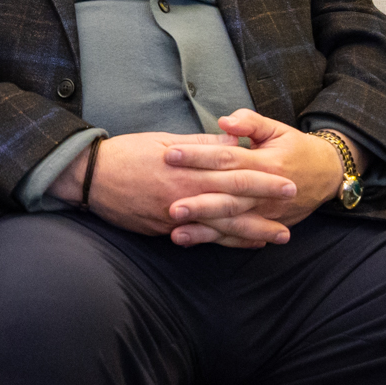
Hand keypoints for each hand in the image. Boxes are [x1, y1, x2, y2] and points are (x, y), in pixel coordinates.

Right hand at [48, 132, 296, 239]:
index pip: (236, 175)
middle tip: (294, 211)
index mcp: (190, 170)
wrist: (91, 177)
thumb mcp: (165, 141)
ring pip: (222, 228)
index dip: (264, 180)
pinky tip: (241, 243)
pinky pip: (202, 239)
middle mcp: (187, 196)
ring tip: (278, 236)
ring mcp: (177, 217)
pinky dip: (224, 241)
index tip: (288, 182)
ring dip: (252, 232)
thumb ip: (199, 145)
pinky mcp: (165, 230)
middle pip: (235, 204)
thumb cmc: (128, 153)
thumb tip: (229, 143)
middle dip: (267, 208)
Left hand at [162, 111, 348, 248]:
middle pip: (228, 197)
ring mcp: (266, 212)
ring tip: (175, 233)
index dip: (198, 157)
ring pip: (232, 223)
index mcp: (265, 163)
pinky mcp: (266, 225)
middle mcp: (265, 192)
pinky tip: (193, 242)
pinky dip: (217, 241)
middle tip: (169, 205)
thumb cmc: (296, 148)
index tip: (170, 154)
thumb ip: (250, 123)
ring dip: (204, 229)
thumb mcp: (276, 129)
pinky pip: (239, 237)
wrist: (327, 175)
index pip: (226, 159)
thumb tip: (224, 121)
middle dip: (198, 202)